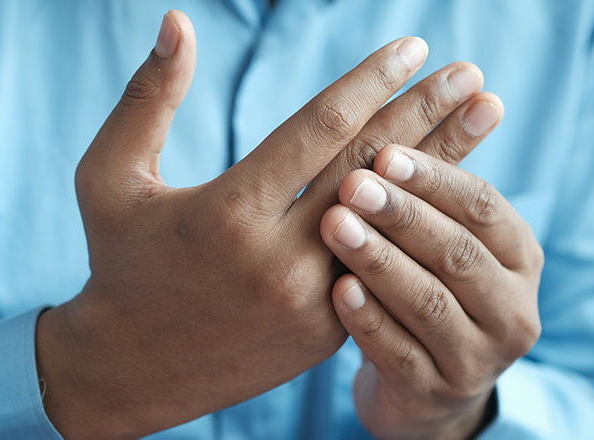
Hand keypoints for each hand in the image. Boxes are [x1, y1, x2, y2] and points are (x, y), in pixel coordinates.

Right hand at [36, 10, 491, 438]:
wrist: (132, 366)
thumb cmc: (119, 262)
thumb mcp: (108, 177)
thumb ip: (147, 98)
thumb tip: (179, 21)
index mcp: (228, 213)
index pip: (320, 129)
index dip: (372, 81)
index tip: (414, 46)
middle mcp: (278, 261)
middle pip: (372, 170)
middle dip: (428, 114)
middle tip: (472, 75)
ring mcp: (311, 302)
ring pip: (393, 220)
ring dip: (444, 165)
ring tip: (485, 116)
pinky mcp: (327, 331)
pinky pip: (384, 262)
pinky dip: (418, 220)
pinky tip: (451, 185)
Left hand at [320, 108, 543, 437]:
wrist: (429, 386)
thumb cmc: (433, 289)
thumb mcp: (449, 241)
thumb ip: (445, 186)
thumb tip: (470, 89)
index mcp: (521, 258)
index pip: (485, 209)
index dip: (438, 179)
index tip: (386, 153)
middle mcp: (513, 310)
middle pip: (459, 254)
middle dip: (404, 215)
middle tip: (352, 184)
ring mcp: (478, 360)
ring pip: (430, 304)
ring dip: (381, 260)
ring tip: (335, 226)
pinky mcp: (435, 394)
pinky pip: (400, 355)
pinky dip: (369, 320)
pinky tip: (338, 290)